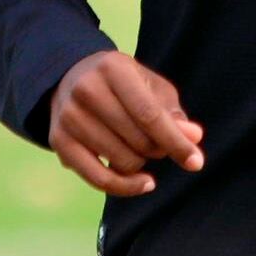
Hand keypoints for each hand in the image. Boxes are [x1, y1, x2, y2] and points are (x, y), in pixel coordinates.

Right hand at [48, 51, 204, 195]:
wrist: (72, 77)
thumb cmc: (123, 84)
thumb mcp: (151, 87)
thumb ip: (173, 113)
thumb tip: (193, 137)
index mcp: (113, 68)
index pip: (149, 114)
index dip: (175, 141)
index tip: (196, 162)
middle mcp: (86, 90)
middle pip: (138, 141)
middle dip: (159, 150)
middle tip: (160, 143)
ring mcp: (69, 117)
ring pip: (122, 161)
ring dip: (142, 164)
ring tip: (140, 147)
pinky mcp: (59, 141)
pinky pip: (99, 179)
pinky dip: (126, 187)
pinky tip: (143, 182)